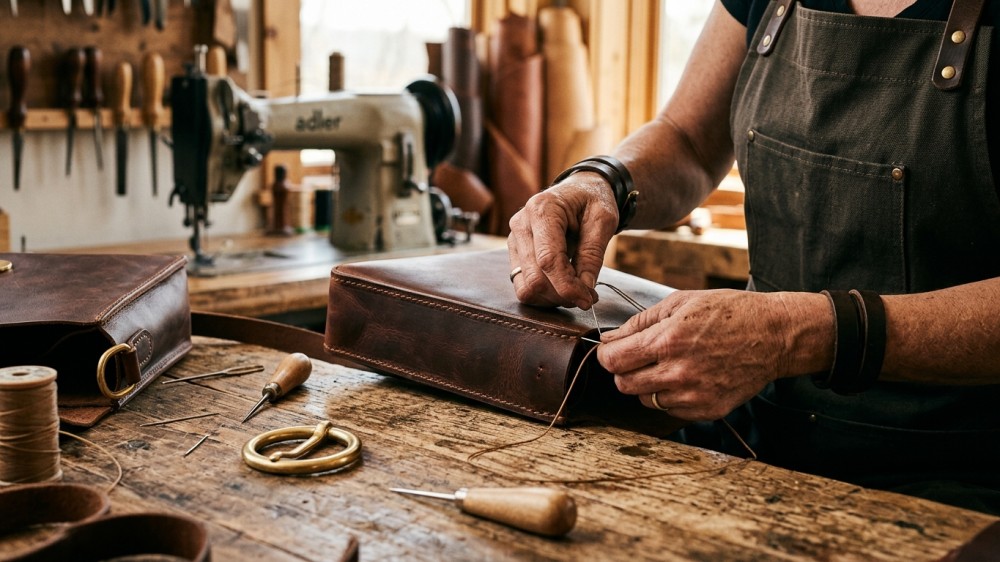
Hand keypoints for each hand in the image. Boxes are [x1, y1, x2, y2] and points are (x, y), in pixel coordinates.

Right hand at [507, 172, 618, 308]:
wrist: (580, 191)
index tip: (587, 299)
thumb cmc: (593, 201)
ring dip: (553, 298)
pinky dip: (544, 294)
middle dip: (562, 294)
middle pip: (534, 278)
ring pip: (526, 287)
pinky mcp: (515, 253)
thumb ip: (593, 254)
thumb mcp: (603, 221)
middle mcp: (521, 224)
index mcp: (542, 210)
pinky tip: (563, 285)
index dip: (567, 286)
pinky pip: (523, 285)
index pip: (548, 260)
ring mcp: (514, 240)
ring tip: (576, 289)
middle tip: (587, 295)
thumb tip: (585, 288)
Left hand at [597, 289, 828, 420]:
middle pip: (624, 384)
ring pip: (645, 400)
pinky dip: (670, 396)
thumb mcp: (680, 302)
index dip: (607, 354)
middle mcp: (678, 373)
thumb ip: (640, 322)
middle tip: (638, 357)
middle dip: (624, 370)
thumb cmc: (729, 312)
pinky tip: (686, 376)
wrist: (774, 335)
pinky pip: (670, 410)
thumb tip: (610, 338)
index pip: (613, 361)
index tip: (612, 349)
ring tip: (668, 364)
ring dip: (647, 385)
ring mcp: (693, 396)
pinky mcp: (707, 410)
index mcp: (668, 341)